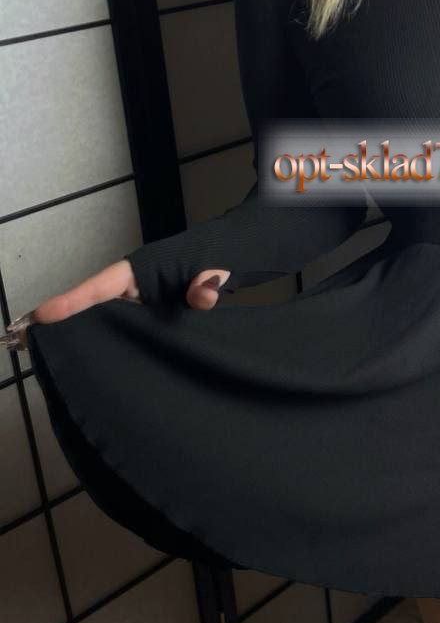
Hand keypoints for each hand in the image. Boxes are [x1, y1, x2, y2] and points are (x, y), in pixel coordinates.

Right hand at [1, 260, 231, 350]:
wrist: (229, 258)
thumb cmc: (215, 258)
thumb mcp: (213, 268)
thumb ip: (206, 283)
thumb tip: (203, 295)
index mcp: (137, 272)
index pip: (98, 287)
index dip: (70, 302)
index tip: (41, 317)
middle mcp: (129, 288)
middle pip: (90, 307)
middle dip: (63, 323)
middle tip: (27, 341)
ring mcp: (135, 304)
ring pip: (102, 321)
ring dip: (80, 335)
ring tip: (47, 354)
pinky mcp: (144, 319)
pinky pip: (119, 332)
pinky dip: (101, 344)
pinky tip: (89, 364)